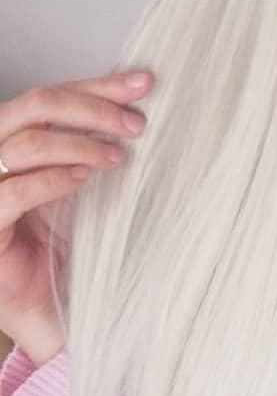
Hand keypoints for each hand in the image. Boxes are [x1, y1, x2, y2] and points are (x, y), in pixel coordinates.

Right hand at [0, 69, 153, 365]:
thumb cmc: (69, 250)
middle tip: (136, 122)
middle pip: (32, 105)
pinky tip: (85, 180)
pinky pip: (12, 192)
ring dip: (79, 142)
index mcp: (16, 144)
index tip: (143, 82)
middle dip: (90, 105)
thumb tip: (137, 101)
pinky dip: (53, 179)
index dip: (96, 85)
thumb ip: (97, 145)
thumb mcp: (87, 185)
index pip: (49, 97)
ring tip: (117, 156)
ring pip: (24, 142)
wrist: (54, 313)